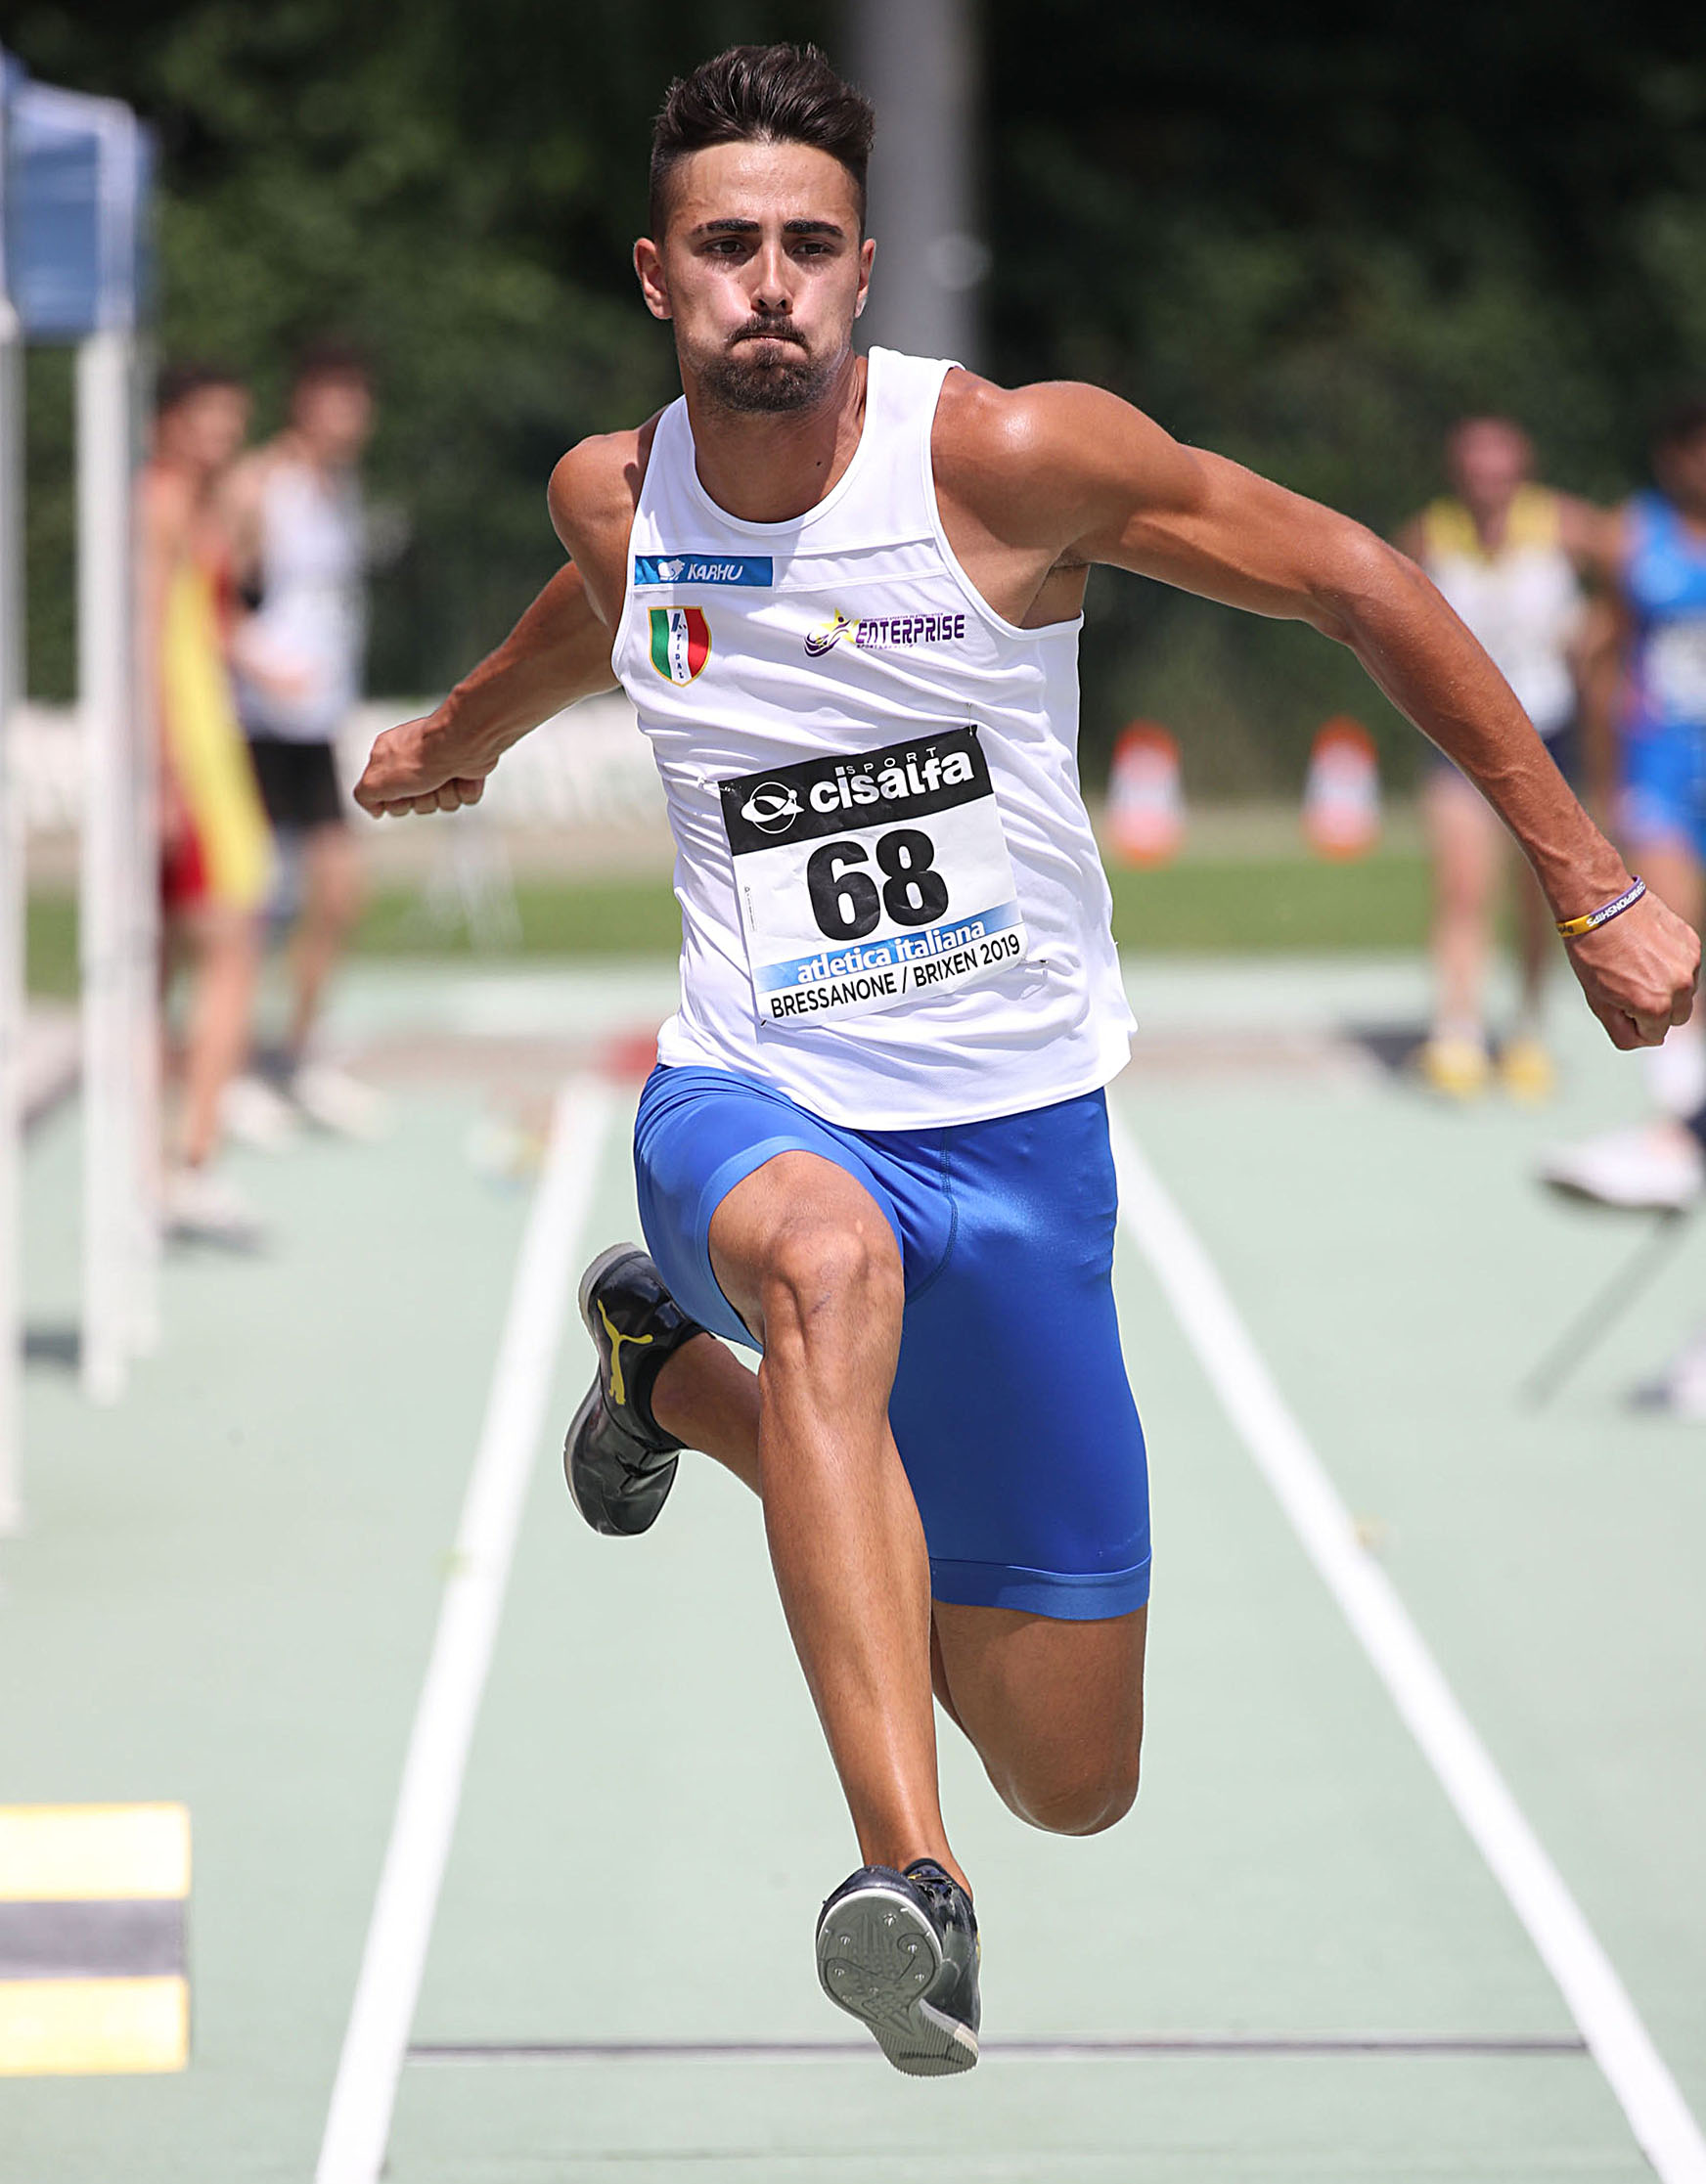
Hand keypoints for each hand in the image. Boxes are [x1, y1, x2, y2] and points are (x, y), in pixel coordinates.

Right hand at [354, 707, 494, 817]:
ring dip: (444, 795)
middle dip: (423, 801)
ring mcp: (442, 765)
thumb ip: (365, 795)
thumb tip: (376, 810)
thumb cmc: (418, 758)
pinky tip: (461, 775)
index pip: (387, 797)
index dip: (396, 802)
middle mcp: (414, 759)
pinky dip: (464, 790)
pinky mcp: (466, 770)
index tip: (400, 791)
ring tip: (445, 777)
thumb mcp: (375, 781)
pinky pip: (465, 797)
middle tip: (425, 784)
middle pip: (416, 804)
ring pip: (442, 803)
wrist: (460, 743)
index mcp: (388, 756)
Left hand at [1564, 890, 1700, 1049]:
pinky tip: (1647, 949)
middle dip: (1654, 1010)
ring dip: (1665, 986)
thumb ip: (1621, 1030)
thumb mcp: (1598, 1002)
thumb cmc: (1592, 954)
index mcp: (1655, 1007)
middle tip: (1628, 987)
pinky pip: (1685, 967)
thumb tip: (1641, 1038)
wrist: (1600, 905)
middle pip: (1675, 1018)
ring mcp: (1689, 964)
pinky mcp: (1692, 944)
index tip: (1618, 1003)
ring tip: (1636, 965)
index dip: (1632, 1023)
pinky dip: (1670, 964)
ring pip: (1683, 992)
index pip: (1653, 1036)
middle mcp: (1680, 988)